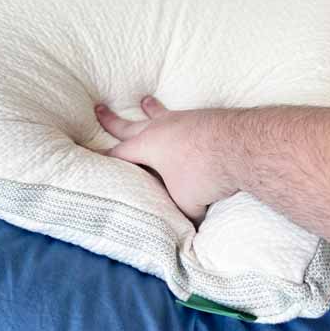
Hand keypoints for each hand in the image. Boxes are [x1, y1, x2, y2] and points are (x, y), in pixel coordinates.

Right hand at [95, 96, 240, 224]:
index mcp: (147, 146)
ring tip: (145, 100)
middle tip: (98, 108)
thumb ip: (181, 212)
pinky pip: (185, 118)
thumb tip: (188, 230)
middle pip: (131, 124)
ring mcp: (184, 119)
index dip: (103, 156)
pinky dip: (180, 119)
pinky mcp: (205, 117)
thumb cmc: (204, 173)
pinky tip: (188, 119)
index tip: (89, 153)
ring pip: (161, 114)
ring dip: (151, 109)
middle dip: (113, 120)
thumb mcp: (187, 202)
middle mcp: (161, 128)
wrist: (241, 145)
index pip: (118, 153)